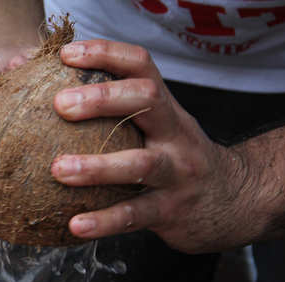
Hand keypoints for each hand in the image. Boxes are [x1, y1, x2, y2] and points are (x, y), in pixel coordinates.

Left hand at [50, 40, 260, 253]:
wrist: (236, 202)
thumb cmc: (176, 160)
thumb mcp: (158, 130)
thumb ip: (115, 115)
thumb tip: (48, 97)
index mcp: (165, 109)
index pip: (140, 65)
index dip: (106, 53)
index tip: (67, 55)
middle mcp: (175, 134)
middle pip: (147, 100)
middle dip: (102, 98)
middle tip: (60, 105)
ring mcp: (177, 173)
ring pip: (141, 164)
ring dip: (97, 166)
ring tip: (58, 170)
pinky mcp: (171, 211)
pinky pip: (135, 215)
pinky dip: (104, 221)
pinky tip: (75, 225)